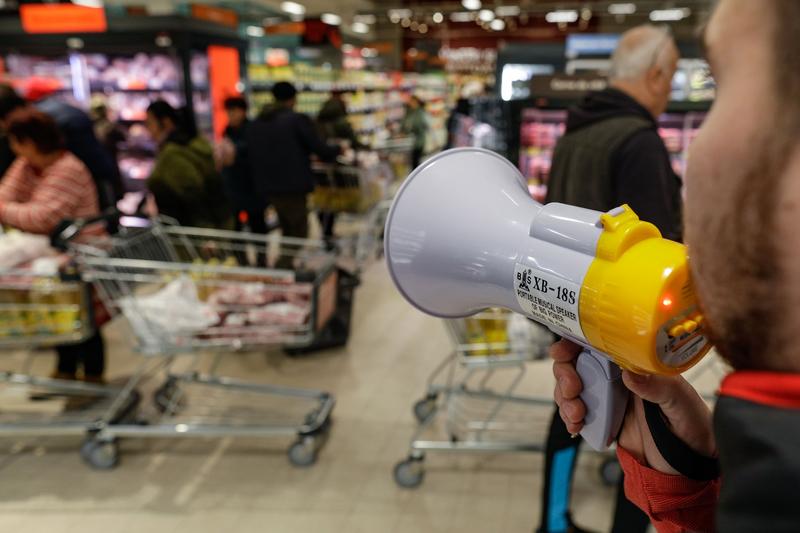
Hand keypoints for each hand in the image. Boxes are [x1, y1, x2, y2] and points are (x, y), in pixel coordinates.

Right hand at [551, 339, 715, 473]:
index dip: (574, 342)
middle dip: (564, 374)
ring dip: (564, 399)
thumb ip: (657, 386)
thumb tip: (629, 372)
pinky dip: (568, 418)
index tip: (563, 352)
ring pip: (570, 387)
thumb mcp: (680, 402)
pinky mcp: (601, 418)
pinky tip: (576, 427)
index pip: (598, 341)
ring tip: (577, 416)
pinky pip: (574, 411)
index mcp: (635, 361)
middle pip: (576, 362)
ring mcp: (607, 397)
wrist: (688, 463)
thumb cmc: (693, 425)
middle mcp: (617, 376)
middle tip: (573, 391)